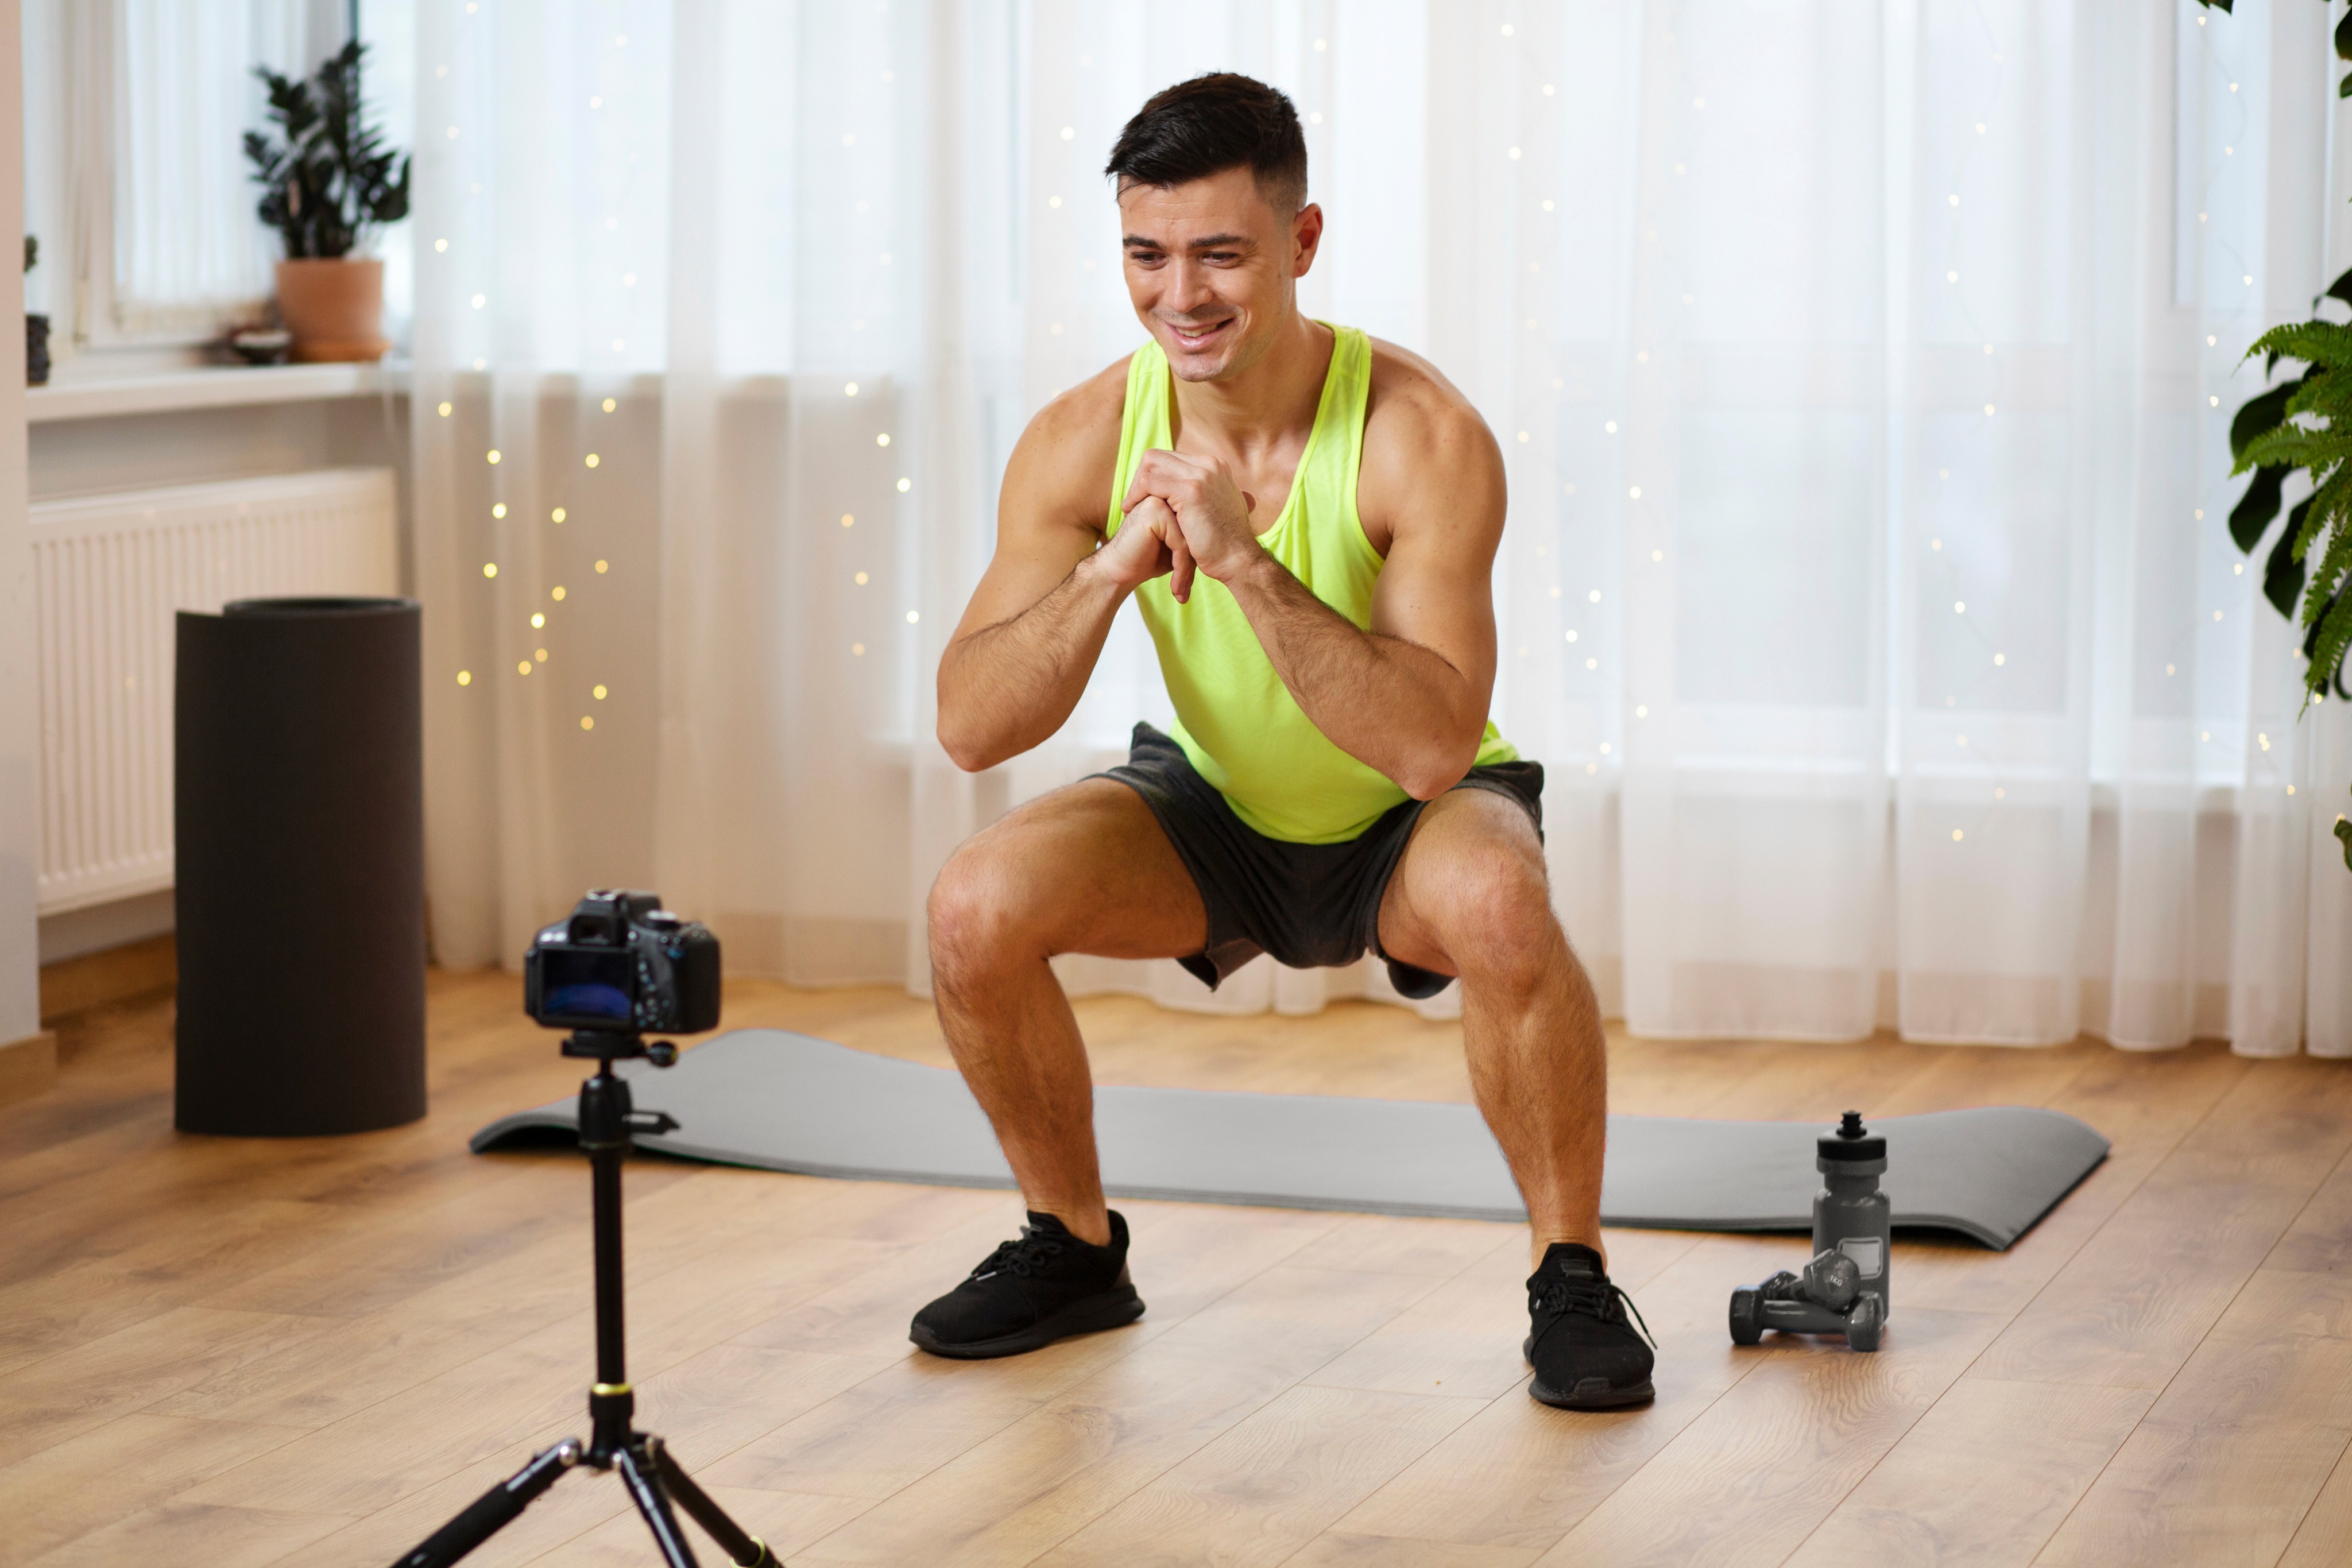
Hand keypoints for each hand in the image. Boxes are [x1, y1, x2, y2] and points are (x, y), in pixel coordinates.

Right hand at [1092, 494, 1194, 598]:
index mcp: (1174, 495)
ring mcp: (1160, 499)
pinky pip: (1181, 542)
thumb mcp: (1181, 546)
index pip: (1202, 523)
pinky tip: (1176, 589)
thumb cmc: (1149, 559)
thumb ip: (1198, 534)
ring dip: (1188, 569)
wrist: (1118, 571)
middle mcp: (1167, 493)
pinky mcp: (1154, 511)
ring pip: (1192, 537)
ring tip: (1181, 591)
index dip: (1201, 552)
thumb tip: (1228, 538)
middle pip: (1199, 529)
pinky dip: (1181, 568)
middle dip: (1197, 561)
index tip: (1200, 576)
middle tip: (1187, 589)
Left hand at [1122, 449, 1260, 588]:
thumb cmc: (1225, 543)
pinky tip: (1133, 510)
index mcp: (1215, 466)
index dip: (1152, 476)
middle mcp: (1210, 464)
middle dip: (1140, 477)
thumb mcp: (1215, 508)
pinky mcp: (1191, 490)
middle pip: (1158, 456)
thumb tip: (1181, 490)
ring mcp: (1202, 474)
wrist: (1239, 561)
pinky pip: (1150, 481)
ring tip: (1131, 507)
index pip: (1171, 458)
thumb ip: (1202, 493)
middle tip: (1133, 501)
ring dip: (1136, 486)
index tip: (1143, 496)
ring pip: (1151, 464)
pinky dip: (1136, 494)